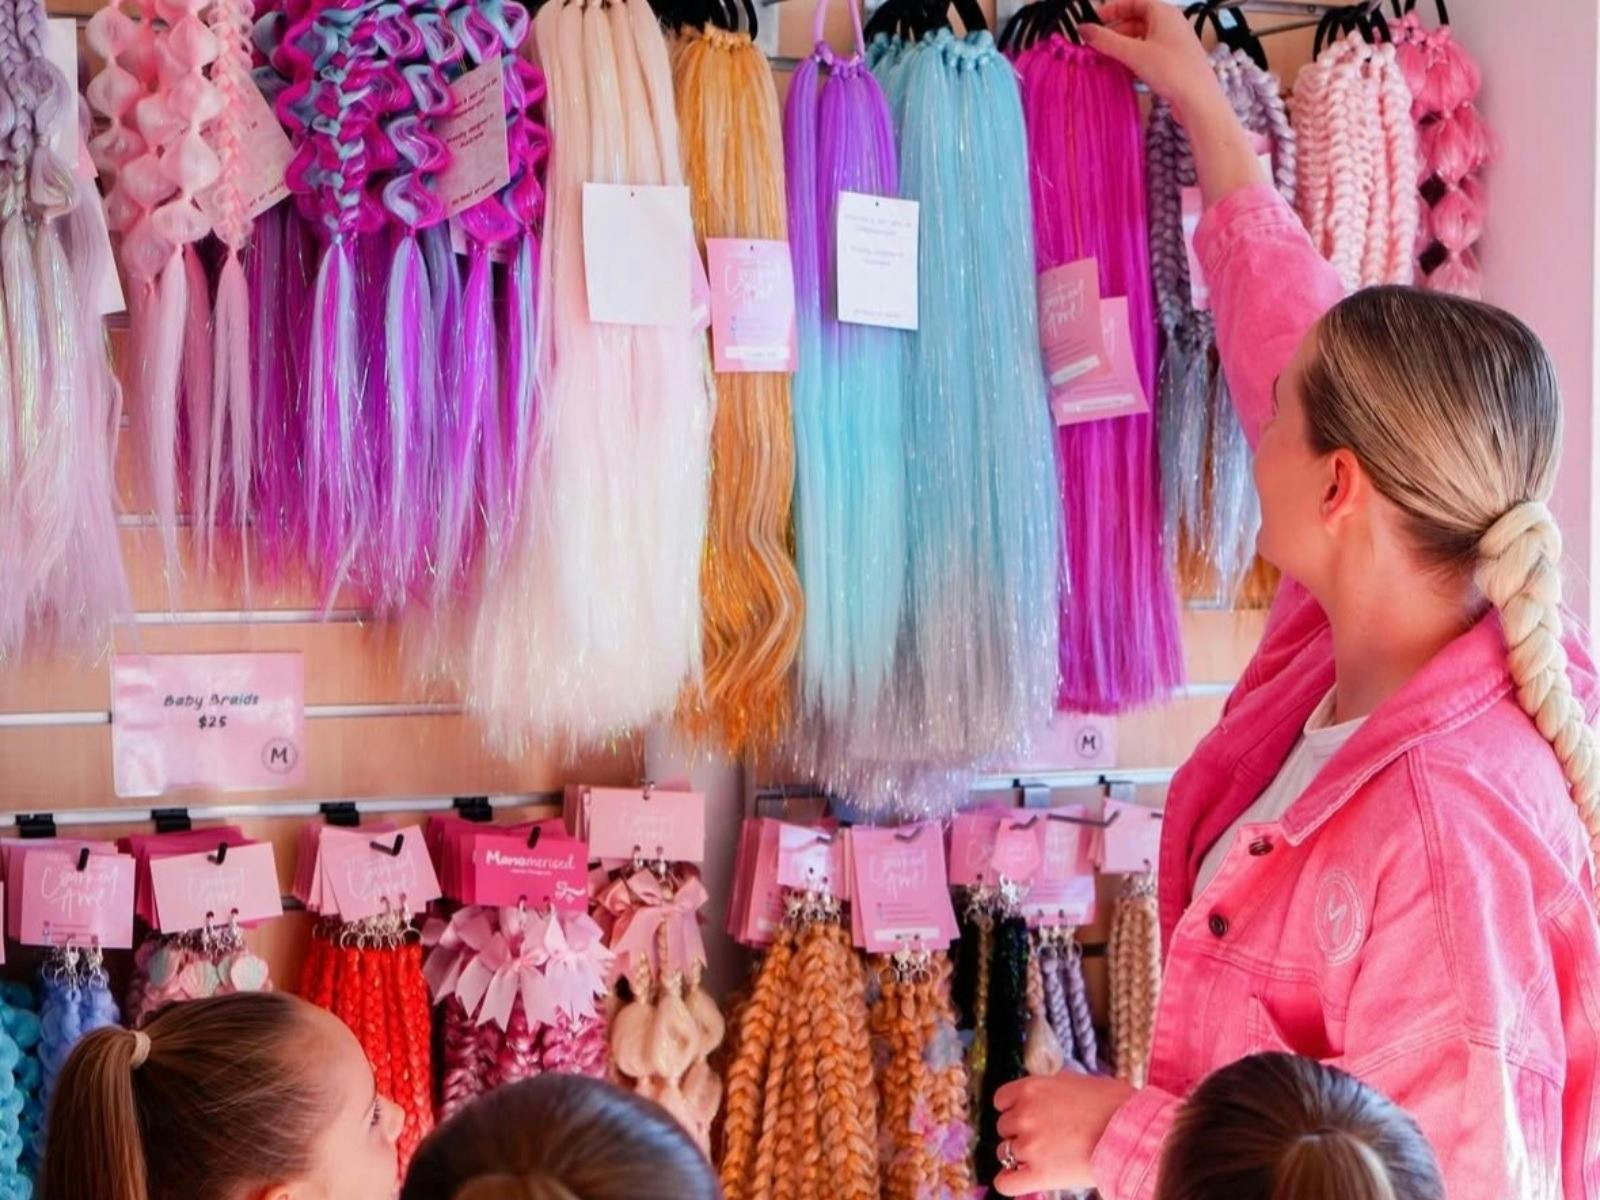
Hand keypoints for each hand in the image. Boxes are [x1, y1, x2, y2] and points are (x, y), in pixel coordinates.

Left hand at [992, 1073, 1136, 1195]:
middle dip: (1021, 1132)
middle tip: (1046, 1138)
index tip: (1028, 1117)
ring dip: (1019, 1156)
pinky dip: (1010, 1182)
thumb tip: (1047, 1090)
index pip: (1001, 1100)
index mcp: (1031, 1088)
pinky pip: (1006, 1183)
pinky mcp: (1039, 1174)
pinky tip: (1024, 1179)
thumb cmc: (1114, 1104)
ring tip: (1045, 1157)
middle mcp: (1024, 1114)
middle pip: (1004, 1127)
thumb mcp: (1077, 1081)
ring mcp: (1029, 1145)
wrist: (1131, 1132)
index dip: (1014, 1109)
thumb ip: (1053, 1086)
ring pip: (1004, 1153)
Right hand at [1082, 0, 1223, 120]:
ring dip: (1125, 44)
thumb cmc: (1171, 70)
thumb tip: (1083, 29)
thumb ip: (1107, 41)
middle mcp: (1172, 23)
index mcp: (1164, 13)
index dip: (1114, 8)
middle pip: (1139, 18)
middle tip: (1098, 42)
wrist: (1199, 99)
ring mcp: (1175, 42)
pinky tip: (1125, 70)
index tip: (1096, 19)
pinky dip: (1136, 56)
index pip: (1135, 1)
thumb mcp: (1134, 53)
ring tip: (1107, 57)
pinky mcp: (1176, 60)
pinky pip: (1151, 51)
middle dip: (1117, 29)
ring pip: (1144, 37)